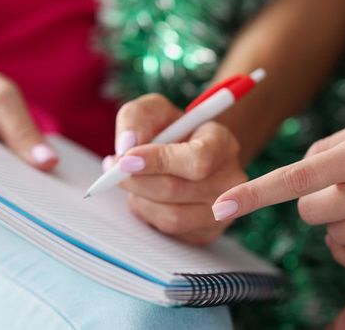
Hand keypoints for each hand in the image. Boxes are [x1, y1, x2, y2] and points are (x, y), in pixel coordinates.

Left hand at [108, 94, 246, 244]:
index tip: (125, 160)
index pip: (198, 158)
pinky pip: (169, 232)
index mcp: (222, 142)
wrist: (182, 157)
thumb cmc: (170, 132)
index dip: (159, 161)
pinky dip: (148, 215)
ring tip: (134, 183)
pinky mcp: (208, 233)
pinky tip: (147, 199)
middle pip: (176, 189)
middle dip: (136, 181)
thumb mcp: (153, 112)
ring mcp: (224, 211)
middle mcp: (230, 178)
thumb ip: (137, 118)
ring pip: (171, 216)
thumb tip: (127, 145)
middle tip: (114, 171)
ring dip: (140, 200)